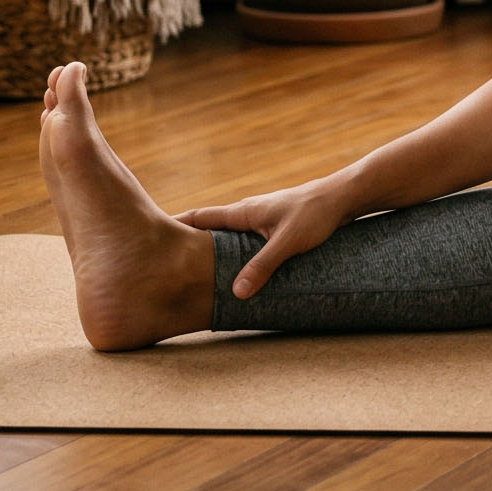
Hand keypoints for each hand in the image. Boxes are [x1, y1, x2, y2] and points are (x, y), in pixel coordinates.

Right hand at [177, 175, 357, 300]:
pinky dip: (230, 251)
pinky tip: (232, 267)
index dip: (174, 226)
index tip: (147, 236)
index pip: (199, 217)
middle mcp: (247, 212)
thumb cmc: (317, 214)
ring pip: (225, 234)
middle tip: (162, 261)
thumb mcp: (288, 242)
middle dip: (186, 241)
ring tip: (191, 269)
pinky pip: (242, 239)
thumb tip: (236, 293)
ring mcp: (259, 218)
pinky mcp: (273, 225)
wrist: (344, 197)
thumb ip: (263, 266)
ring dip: (209, 248)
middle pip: (207, 227)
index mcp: (243, 211)